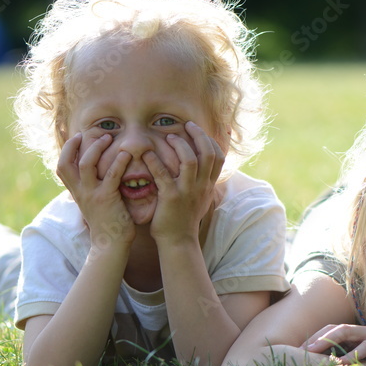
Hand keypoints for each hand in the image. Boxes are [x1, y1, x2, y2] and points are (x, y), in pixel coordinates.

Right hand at [57, 132, 134, 250]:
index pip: (61, 166)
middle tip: (93, 134)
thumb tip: (93, 172)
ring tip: (109, 138)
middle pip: (66, 162)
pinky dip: (118, 162)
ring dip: (97, 148)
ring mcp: (92, 195)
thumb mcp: (92, 202)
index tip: (78, 137)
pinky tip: (126, 154)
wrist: (111, 244)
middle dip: (76, 144)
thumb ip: (90, 187)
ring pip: (86, 164)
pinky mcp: (107, 199)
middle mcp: (80, 192)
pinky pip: (111, 176)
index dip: (67, 149)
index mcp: (76, 192)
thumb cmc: (107, 221)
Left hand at [144, 122, 224, 245]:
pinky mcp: (171, 197)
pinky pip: (163, 174)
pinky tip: (147, 153)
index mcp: (208, 185)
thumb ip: (202, 183)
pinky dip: (154, 161)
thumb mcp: (200, 200)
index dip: (210, 140)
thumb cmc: (185, 219)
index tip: (197, 130)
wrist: (179, 241)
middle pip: (207, 153)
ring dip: (179, 144)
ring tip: (169, 136)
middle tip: (186, 124)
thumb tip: (201, 168)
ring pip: (189, 160)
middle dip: (198, 134)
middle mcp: (201, 186)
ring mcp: (187, 191)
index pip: (218, 157)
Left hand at [302, 324, 365, 365]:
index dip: (316, 339)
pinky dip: (354, 353)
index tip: (300, 352)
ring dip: (329, 340)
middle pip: (336, 328)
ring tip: (314, 351)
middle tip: (300, 350)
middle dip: (317, 338)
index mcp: (362, 336)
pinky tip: (342, 362)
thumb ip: (358, 364)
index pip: (333, 332)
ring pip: (348, 331)